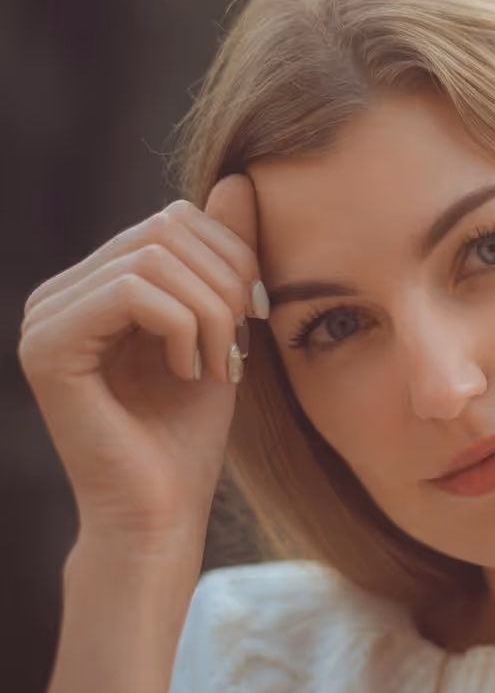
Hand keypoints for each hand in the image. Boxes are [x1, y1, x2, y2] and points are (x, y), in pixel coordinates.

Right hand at [18, 175, 267, 567]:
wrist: (162, 516)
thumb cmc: (189, 435)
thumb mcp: (222, 329)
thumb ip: (225, 257)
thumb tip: (236, 176)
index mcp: (94, 286)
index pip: (173, 220)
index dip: (231, 257)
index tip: (252, 318)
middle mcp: (58, 294)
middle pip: (164, 228)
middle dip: (224, 280)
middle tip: (238, 341)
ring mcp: (44, 318)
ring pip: (153, 258)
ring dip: (208, 311)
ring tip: (213, 363)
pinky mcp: (46, 347)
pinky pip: (132, 291)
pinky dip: (181, 326)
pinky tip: (187, 371)